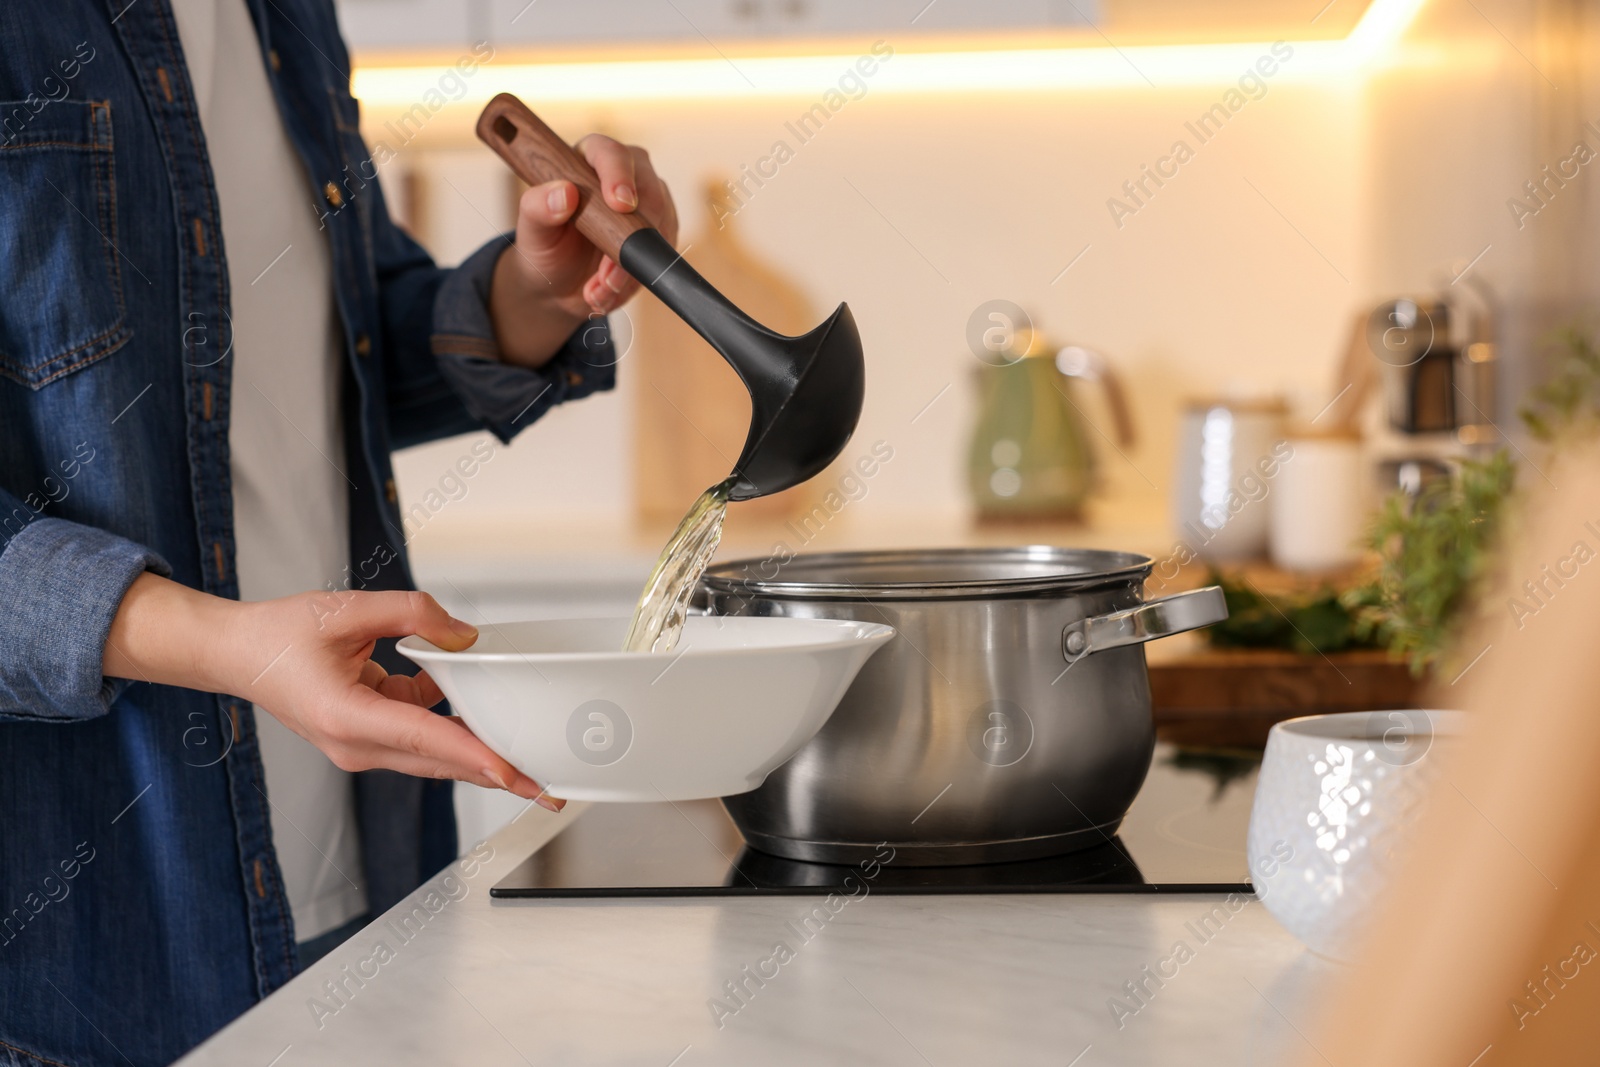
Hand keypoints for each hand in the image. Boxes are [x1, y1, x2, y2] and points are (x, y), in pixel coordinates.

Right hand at [103, 575, 563, 811]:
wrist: (234, 655)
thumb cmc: (278, 635)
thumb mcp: (347, 609)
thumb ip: (412, 614)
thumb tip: (464, 636)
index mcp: (347, 717)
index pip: (427, 741)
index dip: (475, 756)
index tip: (515, 773)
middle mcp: (357, 745)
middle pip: (442, 764)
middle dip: (499, 776)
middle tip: (551, 789)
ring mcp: (362, 748)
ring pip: (436, 757)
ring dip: (482, 757)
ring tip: (535, 764)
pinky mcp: (367, 739)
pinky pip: (422, 738)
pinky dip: (453, 730)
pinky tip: (481, 714)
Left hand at [488, 133, 678, 365]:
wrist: (561, 281)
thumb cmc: (545, 245)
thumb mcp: (532, 229)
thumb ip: (538, 207)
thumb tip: (565, 193)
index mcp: (590, 158)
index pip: (612, 154)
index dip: (619, 176)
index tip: (620, 204)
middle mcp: (627, 173)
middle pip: (648, 194)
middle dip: (628, 242)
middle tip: (603, 277)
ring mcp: (650, 202)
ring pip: (659, 230)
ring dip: (630, 270)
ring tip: (598, 291)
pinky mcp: (662, 231)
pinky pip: (662, 255)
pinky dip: (636, 281)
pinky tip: (610, 293)